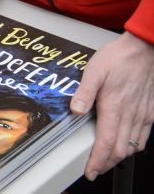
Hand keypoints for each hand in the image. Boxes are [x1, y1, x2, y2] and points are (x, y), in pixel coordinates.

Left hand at [70, 32, 153, 179]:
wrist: (144, 49)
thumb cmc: (119, 58)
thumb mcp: (94, 70)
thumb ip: (84, 92)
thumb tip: (75, 110)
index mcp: (114, 106)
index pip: (106, 142)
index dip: (97, 161)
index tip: (90, 171)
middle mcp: (130, 114)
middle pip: (119, 150)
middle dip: (106, 164)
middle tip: (94, 170)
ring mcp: (142, 114)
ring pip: (132, 146)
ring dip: (119, 157)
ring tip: (106, 162)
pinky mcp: (150, 112)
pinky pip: (144, 137)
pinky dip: (133, 147)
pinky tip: (125, 146)